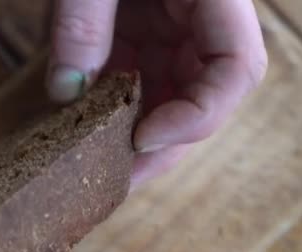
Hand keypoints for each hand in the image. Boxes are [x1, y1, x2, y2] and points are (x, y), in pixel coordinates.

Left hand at [47, 0, 267, 187]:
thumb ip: (82, 21)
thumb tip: (66, 93)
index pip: (236, 69)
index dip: (197, 116)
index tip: (142, 138)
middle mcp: (201, 20)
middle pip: (203, 99)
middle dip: (162, 145)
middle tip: (116, 180)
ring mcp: (171, 32)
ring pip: (170, 100)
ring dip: (136, 136)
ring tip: (98, 168)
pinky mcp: (141, 37)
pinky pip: (137, 84)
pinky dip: (113, 112)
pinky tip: (85, 130)